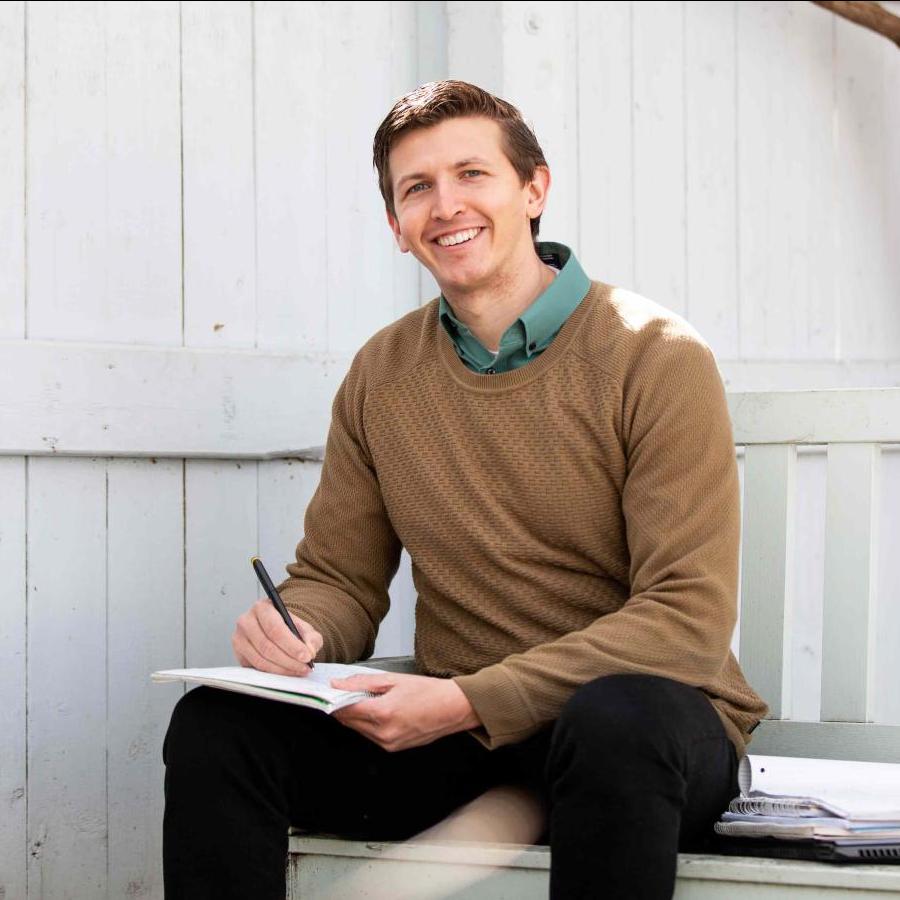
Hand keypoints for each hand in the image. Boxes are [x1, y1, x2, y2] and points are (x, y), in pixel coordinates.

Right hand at [232, 599, 322, 675]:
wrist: (274, 628)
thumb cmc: (287, 626)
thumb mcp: (303, 627)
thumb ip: (311, 637)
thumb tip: (310, 650)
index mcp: (262, 608)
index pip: (275, 629)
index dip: (292, 645)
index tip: (306, 656)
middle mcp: (246, 621)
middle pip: (267, 647)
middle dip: (289, 660)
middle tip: (304, 667)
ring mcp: (239, 638)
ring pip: (260, 660)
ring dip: (282, 669)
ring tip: (298, 670)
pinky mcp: (238, 654)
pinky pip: (255, 667)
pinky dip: (273, 673)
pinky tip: (286, 672)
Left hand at [331, 672, 480, 751]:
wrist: (453, 709)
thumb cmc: (428, 691)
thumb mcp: (394, 679)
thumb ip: (363, 683)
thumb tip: (339, 684)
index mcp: (383, 713)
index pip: (345, 710)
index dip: (334, 699)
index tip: (329, 691)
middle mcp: (383, 733)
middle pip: (349, 722)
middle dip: (342, 707)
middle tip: (343, 692)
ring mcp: (388, 743)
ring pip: (359, 730)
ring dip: (355, 716)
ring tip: (364, 699)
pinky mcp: (393, 748)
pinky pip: (371, 736)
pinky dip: (367, 724)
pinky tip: (376, 711)